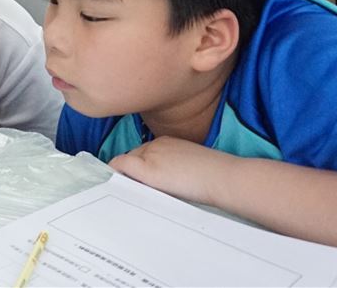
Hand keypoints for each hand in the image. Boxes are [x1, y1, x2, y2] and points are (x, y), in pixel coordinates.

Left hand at [108, 137, 235, 205]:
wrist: (223, 177)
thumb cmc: (214, 177)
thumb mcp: (189, 168)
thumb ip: (171, 171)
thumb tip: (162, 184)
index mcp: (167, 143)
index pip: (142, 154)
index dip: (137, 169)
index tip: (135, 181)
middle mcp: (156, 144)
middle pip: (132, 158)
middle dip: (130, 174)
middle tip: (130, 191)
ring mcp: (151, 154)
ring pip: (126, 163)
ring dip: (125, 177)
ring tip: (126, 193)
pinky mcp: (148, 168)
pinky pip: (121, 166)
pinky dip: (115, 174)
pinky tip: (114, 187)